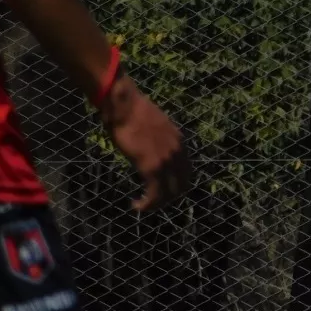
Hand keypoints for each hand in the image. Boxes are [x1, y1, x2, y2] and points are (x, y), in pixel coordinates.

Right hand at [102, 78, 191, 210]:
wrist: (124, 104)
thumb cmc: (132, 110)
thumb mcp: (155, 126)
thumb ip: (160, 139)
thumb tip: (153, 147)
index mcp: (180, 143)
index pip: (186, 172)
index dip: (178, 184)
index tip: (165, 189)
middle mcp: (178, 154)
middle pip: (181, 186)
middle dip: (169, 197)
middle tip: (154, 200)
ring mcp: (166, 162)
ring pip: (168, 193)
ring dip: (157, 204)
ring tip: (144, 206)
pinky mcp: (152, 168)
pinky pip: (154, 194)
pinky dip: (147, 204)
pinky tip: (137, 206)